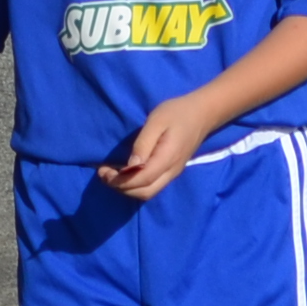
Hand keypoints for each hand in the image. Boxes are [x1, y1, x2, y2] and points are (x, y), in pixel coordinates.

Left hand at [100, 87, 227, 199]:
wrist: (202, 114)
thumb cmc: (176, 113)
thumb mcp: (157, 120)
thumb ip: (143, 143)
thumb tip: (130, 165)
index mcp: (167, 159)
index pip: (142, 180)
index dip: (121, 181)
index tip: (103, 172)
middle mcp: (171, 172)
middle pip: (144, 193)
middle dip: (121, 189)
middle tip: (104, 174)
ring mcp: (173, 173)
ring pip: (148, 192)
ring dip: (128, 189)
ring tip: (112, 175)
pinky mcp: (172, 171)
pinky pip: (152, 186)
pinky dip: (136, 185)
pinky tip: (126, 173)